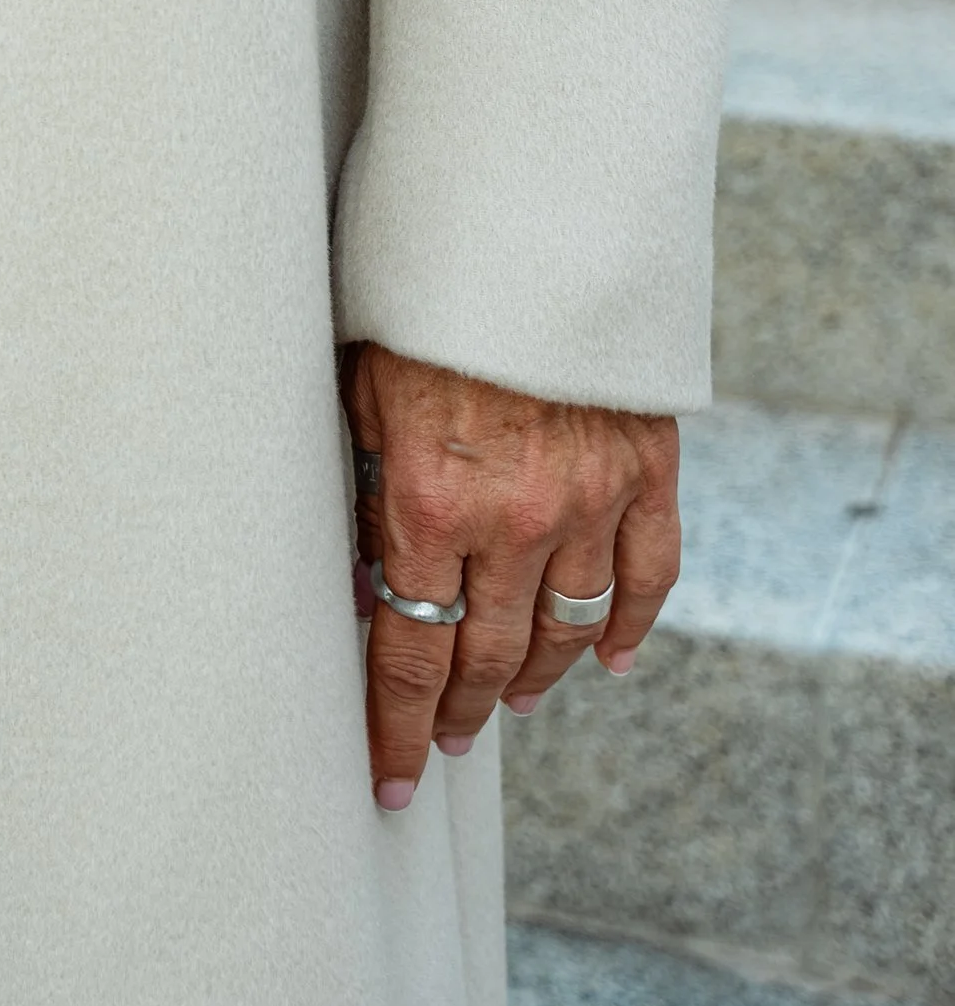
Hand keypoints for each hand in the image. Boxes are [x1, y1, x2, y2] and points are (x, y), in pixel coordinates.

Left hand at [345, 343, 679, 812]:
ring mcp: (589, 501)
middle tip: (446, 739)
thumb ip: (366, 490)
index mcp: (428, 504)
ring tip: (508, 698)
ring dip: (533, 675)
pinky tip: (610, 660)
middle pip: (486, 655)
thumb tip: (361, 578)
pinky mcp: (646, 470)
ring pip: (564, 630)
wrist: (525, 228)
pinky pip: (647, 577)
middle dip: (459, 709)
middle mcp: (512, 521)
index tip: (390, 777)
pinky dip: (630, 627)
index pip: (409, 653)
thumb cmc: (417, 300)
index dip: (398, 725)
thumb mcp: (359, 391)